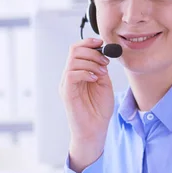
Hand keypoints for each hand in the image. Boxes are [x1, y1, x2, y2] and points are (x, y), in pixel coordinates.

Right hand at [59, 38, 114, 170]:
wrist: (94, 130)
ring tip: (101, 72)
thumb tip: (103, 53)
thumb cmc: (98, 110)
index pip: (77, 50)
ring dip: (91, 62)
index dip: (88, 42)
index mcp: (78, 73)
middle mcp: (69, 76)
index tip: (102, 43)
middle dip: (92, 52)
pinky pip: (71, 74)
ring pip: (73, 60)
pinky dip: (85, 72)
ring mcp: (66, 84)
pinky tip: (94, 78)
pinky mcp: (66, 93)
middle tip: (105, 62)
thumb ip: (100, 68)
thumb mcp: (104, 84)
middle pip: (74, 51)